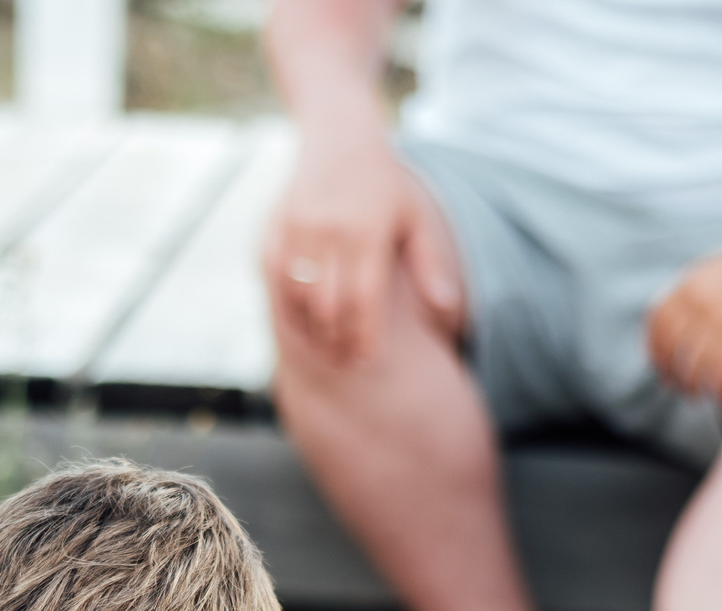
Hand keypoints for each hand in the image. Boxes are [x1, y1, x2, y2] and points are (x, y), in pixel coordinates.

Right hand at [264, 131, 462, 366]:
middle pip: (327, 306)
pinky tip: (298, 321)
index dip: (363, 337)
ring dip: (307, 329)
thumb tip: (448, 310)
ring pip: (296, 297)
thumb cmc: (384, 185)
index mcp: (368, 231)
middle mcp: (329, 230)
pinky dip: (284, 304)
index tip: (366, 360)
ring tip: (322, 349)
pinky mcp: (274, 226)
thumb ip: (430, 265)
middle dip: (335, 341)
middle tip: (344, 363)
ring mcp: (297, 228)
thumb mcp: (415, 218)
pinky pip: (273, 278)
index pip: (363, 300)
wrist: (338, 136)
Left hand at [648, 249, 721, 398]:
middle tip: (675, 387)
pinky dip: (716, 384)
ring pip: (692, 362)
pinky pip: (719, 366)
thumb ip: (698, 290)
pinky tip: (719, 392)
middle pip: (670, 347)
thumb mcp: (721, 268)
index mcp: (689, 282)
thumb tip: (678, 321)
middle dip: (669, 372)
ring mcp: (717, 313)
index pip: (657, 323)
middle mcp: (697, 298)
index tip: (659, 366)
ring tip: (695, 394)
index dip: (653, 350)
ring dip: (690, 384)